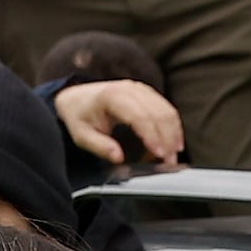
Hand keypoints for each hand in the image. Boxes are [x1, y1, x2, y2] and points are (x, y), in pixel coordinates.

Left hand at [53, 76, 185, 167]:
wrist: (76, 98)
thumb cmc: (80, 117)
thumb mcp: (82, 136)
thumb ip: (100, 146)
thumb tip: (118, 157)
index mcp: (112, 97)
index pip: (139, 116)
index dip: (152, 136)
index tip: (159, 154)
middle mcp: (128, 89)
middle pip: (157, 113)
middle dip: (167, 138)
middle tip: (170, 161)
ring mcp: (139, 89)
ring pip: (166, 110)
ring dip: (173, 133)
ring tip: (174, 154)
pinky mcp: (146, 92)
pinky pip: (166, 108)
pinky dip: (173, 125)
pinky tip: (174, 142)